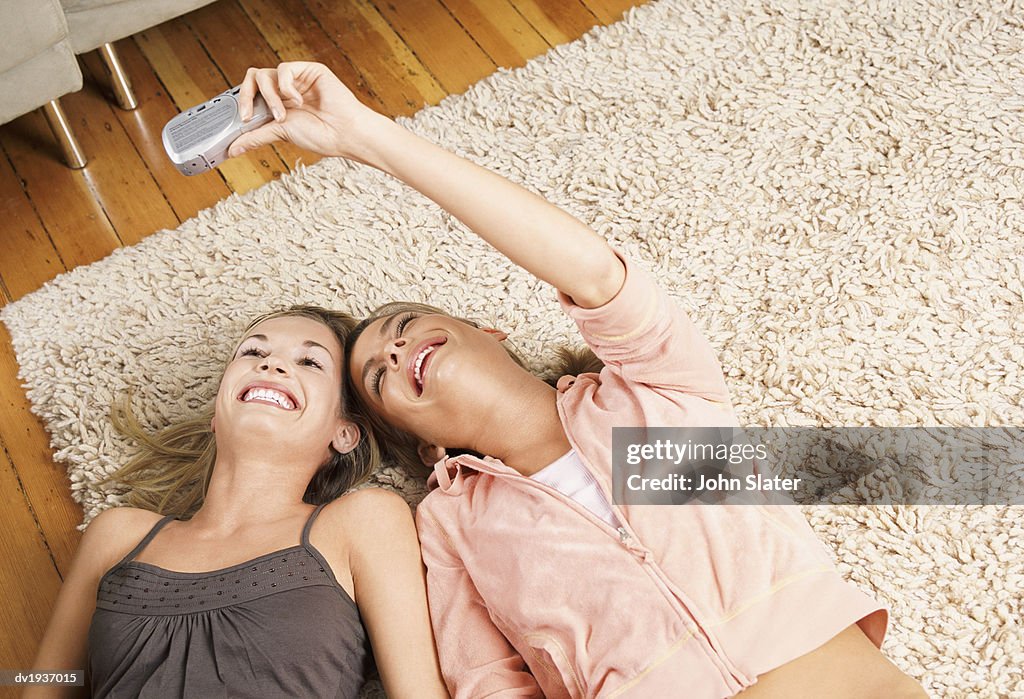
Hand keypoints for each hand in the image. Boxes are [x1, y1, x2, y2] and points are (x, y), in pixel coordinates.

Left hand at [228, 62, 384, 160]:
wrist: (344, 134)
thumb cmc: (320, 135)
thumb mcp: (280, 134)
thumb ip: (255, 137)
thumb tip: (232, 150)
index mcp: (276, 102)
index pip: (249, 93)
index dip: (240, 103)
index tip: (239, 121)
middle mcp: (283, 89)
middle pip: (251, 79)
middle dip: (245, 97)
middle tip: (248, 116)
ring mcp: (296, 78)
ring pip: (264, 74)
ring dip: (269, 98)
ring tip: (282, 117)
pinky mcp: (308, 70)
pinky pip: (284, 69)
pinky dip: (286, 87)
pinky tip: (299, 102)